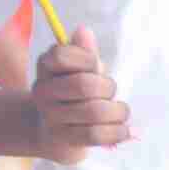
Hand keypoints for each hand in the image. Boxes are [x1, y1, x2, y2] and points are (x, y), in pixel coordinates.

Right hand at [31, 27, 132, 161]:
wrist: (54, 133)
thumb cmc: (73, 93)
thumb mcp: (79, 69)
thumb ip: (84, 52)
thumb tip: (83, 31)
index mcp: (45, 67)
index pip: (62, 56)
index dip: (88, 60)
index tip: (96, 67)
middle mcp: (42, 92)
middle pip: (84, 85)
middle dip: (108, 87)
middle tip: (111, 93)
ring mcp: (51, 117)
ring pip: (94, 111)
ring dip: (117, 111)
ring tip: (121, 112)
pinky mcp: (64, 139)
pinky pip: (95, 135)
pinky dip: (117, 132)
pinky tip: (126, 130)